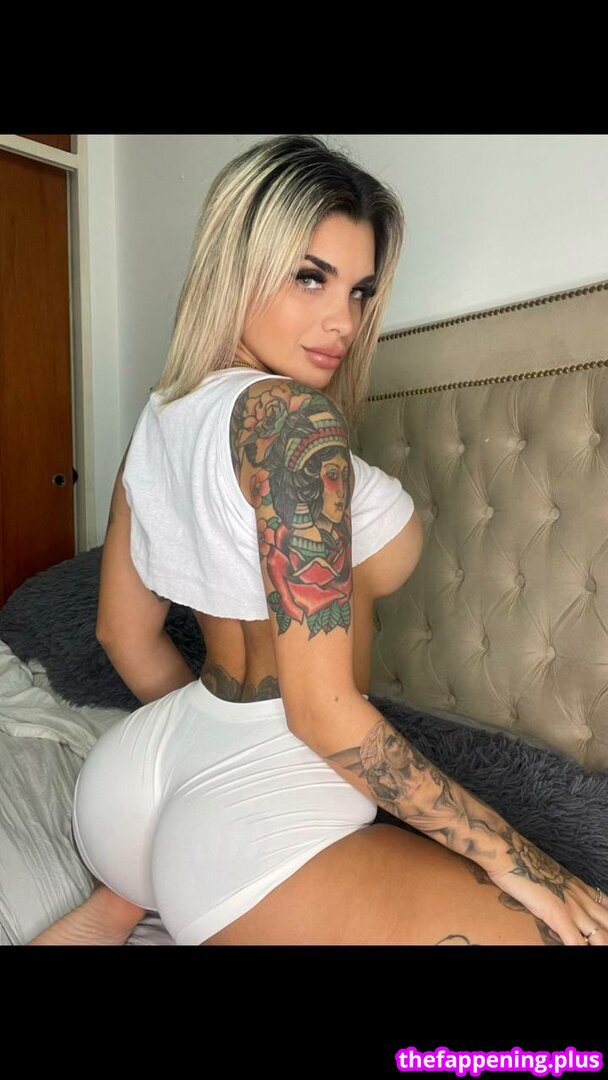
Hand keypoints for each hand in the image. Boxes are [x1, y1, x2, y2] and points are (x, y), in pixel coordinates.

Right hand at [486, 832, 607, 944]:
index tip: (605, 928)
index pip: (607, 906)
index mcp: (577, 886)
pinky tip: (577, 953)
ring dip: (600, 946)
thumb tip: (550, 895)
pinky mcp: (556, 912)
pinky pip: (575, 940)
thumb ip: (555, 886)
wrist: (506, 850)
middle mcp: (579, 896)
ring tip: (598, 953)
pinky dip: (578, 950)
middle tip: (604, 944)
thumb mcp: (546, 873)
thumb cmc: (520, 860)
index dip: (607, 920)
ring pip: (600, 936)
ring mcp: (570, 905)